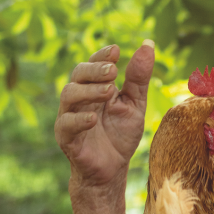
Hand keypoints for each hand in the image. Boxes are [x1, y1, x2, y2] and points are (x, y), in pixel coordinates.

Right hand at [55, 41, 154, 188]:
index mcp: (95, 87)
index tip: (116, 51)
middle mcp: (79, 98)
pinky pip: (66, 124)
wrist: (112, 170)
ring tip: (109, 91)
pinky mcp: (65, 137)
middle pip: (78, 74)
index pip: (93, 63)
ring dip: (88, 90)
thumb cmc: (120, 135)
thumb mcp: (135, 104)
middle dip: (95, 69)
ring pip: (69, 94)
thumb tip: (148, 44)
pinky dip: (78, 119)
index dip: (102, 55)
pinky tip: (93, 118)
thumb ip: (138, 77)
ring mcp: (69, 116)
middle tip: (113, 71)